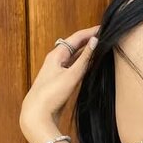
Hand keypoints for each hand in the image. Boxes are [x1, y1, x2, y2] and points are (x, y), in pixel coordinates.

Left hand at [19, 24, 100, 142]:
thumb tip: (96, 40)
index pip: (77, 37)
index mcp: (56, 54)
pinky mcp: (59, 80)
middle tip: (104, 35)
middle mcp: (56, 59)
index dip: (91, 32)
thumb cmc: (52, 94)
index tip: (105, 27)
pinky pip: (73, 66)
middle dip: (89, 39)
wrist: (37, 114)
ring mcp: (57, 70)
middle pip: (75, 45)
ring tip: (100, 46)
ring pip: (74, 56)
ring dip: (86, 51)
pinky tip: (89, 64)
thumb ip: (85, 58)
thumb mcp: (72, 75)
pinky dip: (82, 62)